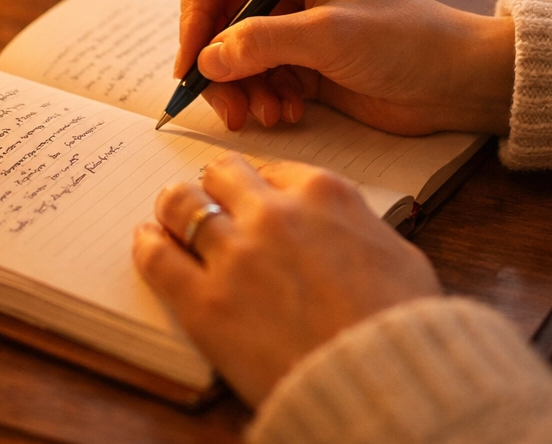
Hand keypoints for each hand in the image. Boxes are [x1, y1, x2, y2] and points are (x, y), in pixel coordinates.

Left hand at [133, 152, 440, 406]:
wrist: (384, 383)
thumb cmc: (403, 324)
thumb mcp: (397, 253)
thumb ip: (357, 225)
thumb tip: (340, 227)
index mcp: (322, 193)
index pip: (272, 168)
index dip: (259, 185)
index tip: (252, 197)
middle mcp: (273, 211)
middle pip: (220, 173)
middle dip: (214, 184)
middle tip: (209, 200)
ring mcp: (235, 254)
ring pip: (182, 203)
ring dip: (175, 207)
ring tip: (170, 216)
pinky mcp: (205, 302)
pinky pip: (158, 256)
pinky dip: (148, 244)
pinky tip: (148, 241)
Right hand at [176, 0, 513, 133]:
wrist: (458, 82)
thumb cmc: (406, 41)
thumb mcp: (330, 36)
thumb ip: (263, 43)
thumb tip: (205, 60)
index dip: (193, 15)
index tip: (192, 63)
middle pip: (215, 20)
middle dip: (217, 65)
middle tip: (230, 107)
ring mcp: (291, 26)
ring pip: (231, 56)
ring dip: (240, 90)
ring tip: (267, 116)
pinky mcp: (301, 63)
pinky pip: (256, 80)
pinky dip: (261, 100)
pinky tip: (288, 115)